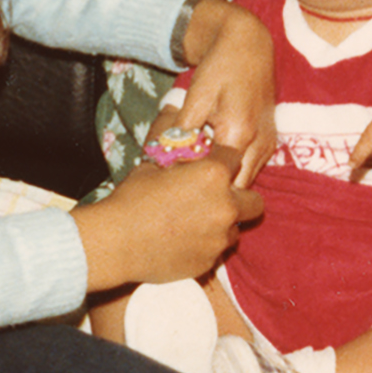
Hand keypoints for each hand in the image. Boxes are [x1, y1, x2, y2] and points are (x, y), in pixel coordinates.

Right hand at [73, 145, 261, 291]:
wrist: (116, 243)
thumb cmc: (132, 199)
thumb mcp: (152, 163)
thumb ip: (171, 141)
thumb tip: (172, 110)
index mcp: (214, 175)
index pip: (235, 158)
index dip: (222, 161)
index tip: (210, 166)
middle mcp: (226, 206)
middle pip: (255, 201)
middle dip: (239, 197)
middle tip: (215, 198)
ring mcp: (220, 238)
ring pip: (237, 228)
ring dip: (223, 224)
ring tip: (195, 222)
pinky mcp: (210, 262)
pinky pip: (218, 250)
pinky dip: (207, 245)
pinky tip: (184, 240)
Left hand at [176, 0, 275, 185]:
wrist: (248, 46)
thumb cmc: (220, 68)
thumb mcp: (196, 98)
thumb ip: (183, 132)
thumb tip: (165, 158)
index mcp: (239, 134)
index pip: (217, 179)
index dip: (196, 185)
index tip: (176, 182)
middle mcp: (260, 144)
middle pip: (235, 187)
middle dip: (213, 188)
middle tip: (186, 183)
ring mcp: (268, 144)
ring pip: (246, 180)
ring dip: (225, 181)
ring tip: (199, 173)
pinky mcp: (270, 140)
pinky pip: (252, 168)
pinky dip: (235, 170)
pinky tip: (214, 161)